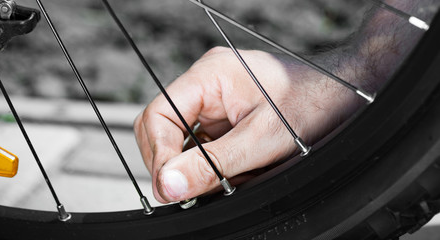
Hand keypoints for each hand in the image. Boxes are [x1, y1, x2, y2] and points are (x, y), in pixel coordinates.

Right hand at [134, 47, 360, 202]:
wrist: (344, 92)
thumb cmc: (311, 102)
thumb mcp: (260, 140)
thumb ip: (212, 164)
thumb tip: (169, 184)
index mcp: (209, 76)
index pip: (158, 115)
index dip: (159, 154)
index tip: (170, 187)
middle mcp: (207, 84)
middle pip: (163, 128)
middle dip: (177, 162)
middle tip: (196, 189)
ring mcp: (216, 100)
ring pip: (184, 142)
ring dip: (200, 166)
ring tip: (233, 176)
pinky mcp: (226, 116)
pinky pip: (204, 145)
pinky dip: (216, 165)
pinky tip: (239, 170)